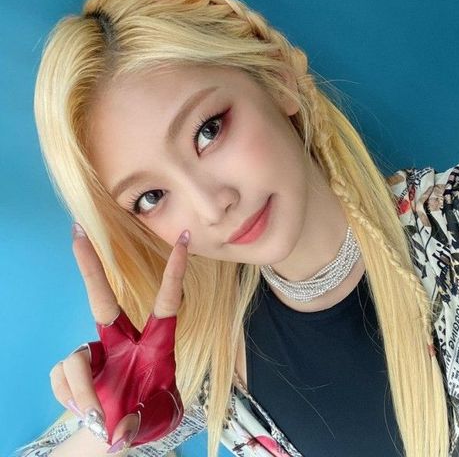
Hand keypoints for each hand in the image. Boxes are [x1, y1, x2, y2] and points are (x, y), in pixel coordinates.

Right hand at [49, 223, 189, 450]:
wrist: (120, 436)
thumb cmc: (149, 417)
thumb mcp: (158, 418)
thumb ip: (142, 422)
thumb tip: (120, 433)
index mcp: (154, 345)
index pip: (167, 303)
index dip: (174, 273)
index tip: (185, 240)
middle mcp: (121, 343)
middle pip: (102, 300)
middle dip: (90, 267)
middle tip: (77, 233)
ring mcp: (95, 355)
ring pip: (76, 360)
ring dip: (83, 393)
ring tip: (99, 417)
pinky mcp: (72, 370)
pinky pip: (63, 379)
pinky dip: (73, 401)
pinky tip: (88, 413)